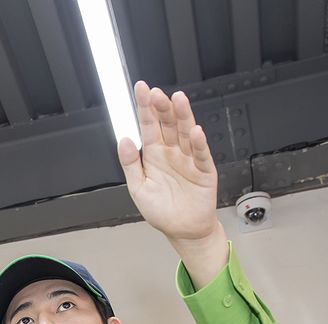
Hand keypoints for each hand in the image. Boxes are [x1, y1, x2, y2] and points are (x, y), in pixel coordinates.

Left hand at [119, 82, 228, 284]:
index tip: (141, 89)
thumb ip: (130, 164)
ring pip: (185, 133)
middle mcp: (172, 152)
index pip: (149, 126)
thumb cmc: (162, 210)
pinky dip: (198, 144)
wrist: (183, 230)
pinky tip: (195, 131)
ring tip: (178, 100)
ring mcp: (188, 159)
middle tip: (156, 93)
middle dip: (162, 108)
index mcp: (154, 154)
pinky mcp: (204, 171)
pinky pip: (201, 155)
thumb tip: (123, 140)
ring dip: (182, 117)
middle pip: (168, 124)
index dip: (145, 108)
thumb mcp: (138, 188)